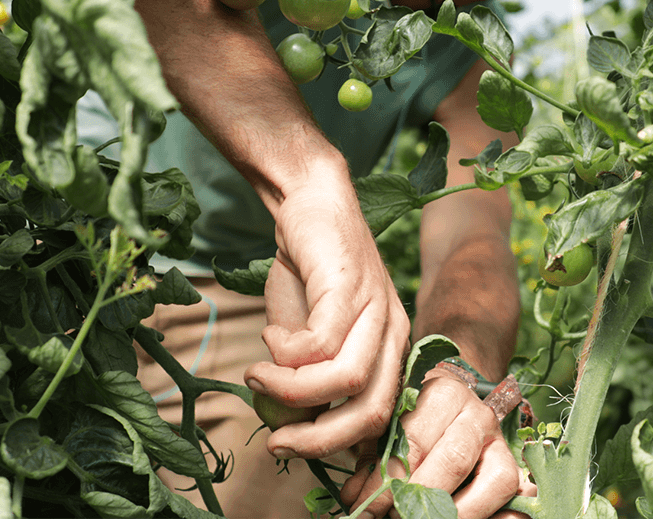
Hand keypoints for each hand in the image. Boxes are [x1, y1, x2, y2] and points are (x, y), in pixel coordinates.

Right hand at [244, 184, 410, 459]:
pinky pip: (322, 342)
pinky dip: (285, 352)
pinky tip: (269, 338)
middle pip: (373, 412)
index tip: (295, 451)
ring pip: (349, 380)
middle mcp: (394, 333)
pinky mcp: (352, 285)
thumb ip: (305, 378)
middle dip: (320, 439)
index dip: (341, 447)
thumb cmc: (307, 271)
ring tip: (258, 376)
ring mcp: (378, 308)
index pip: (382, 418)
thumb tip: (292, 427)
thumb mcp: (304, 335)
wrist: (309, 201)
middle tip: (277, 440)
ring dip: (294, 391)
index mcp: (389, 351)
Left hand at [337, 370, 533, 518]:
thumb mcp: (387, 431)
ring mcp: (500, 441)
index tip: (364, 508)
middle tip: (394, 517)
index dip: (386, 483)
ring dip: (457, 512)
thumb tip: (357, 500)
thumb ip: (373, 462)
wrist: (448, 406)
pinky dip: (491, 516)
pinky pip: (512, 495)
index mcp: (442, 394)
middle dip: (419, 499)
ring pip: (494, 481)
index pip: (413, 443)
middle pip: (454, 461)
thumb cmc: (410, 421)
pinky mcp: (512, 467)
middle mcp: (478, 413)